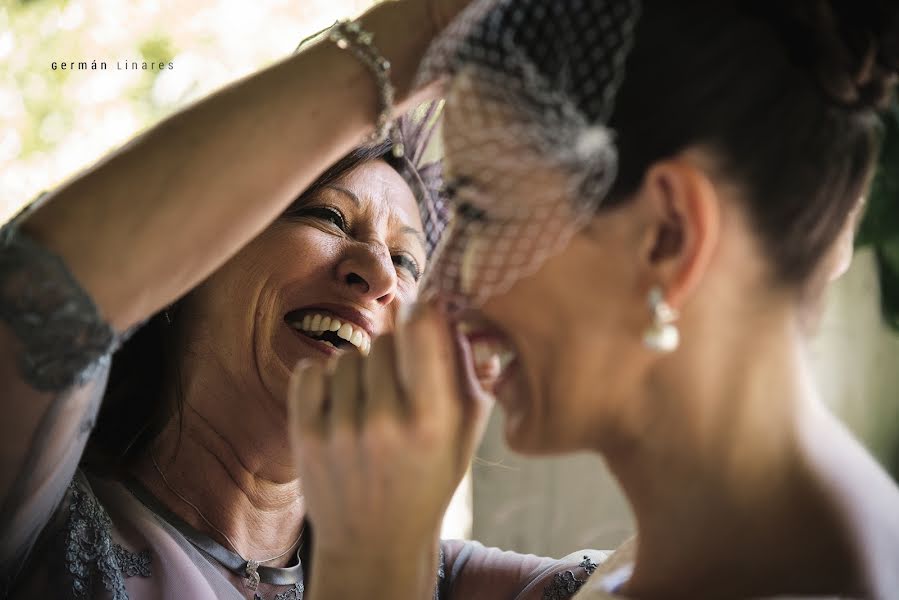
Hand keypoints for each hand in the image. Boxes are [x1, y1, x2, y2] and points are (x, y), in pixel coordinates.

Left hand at [288, 302, 492, 598]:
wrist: (375, 541)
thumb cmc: (429, 478)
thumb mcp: (464, 432)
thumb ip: (465, 369)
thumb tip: (447, 307)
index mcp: (432, 419)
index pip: (422, 329)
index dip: (423, 312)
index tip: (423, 314)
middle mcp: (385, 421)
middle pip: (384, 341)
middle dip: (394, 355)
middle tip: (398, 387)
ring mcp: (340, 429)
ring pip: (348, 355)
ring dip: (360, 371)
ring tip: (370, 407)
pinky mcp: (304, 435)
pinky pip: (311, 370)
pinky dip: (324, 380)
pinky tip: (340, 407)